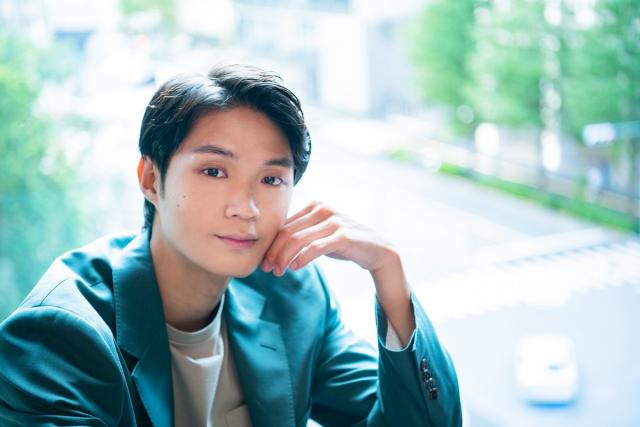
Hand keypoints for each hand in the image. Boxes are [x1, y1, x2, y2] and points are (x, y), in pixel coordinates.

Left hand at [261, 200, 415, 344]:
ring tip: (279, 272)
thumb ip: (302, 235)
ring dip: (284, 258)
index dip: (271, 244)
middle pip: (288, 232)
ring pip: (298, 240)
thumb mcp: (321, 234)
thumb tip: (274, 247)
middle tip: (267, 269)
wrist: (377, 249)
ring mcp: (334, 222)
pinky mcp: (343, 236)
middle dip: (274, 252)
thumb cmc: (345, 242)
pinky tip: (295, 267)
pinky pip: (315, 247)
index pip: (284, 225)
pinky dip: (302, 258)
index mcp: (314, 206)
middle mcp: (323, 210)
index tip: (264, 261)